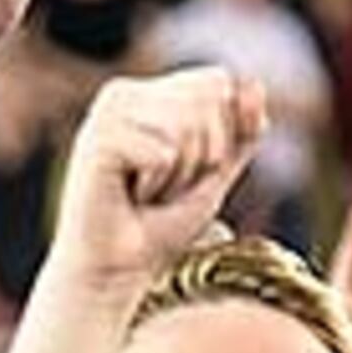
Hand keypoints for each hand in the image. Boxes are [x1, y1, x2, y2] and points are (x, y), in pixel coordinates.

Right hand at [53, 69, 266, 289]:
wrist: (117, 270)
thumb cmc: (160, 224)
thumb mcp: (216, 172)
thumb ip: (241, 129)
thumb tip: (254, 84)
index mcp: (148, 92)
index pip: (215, 82)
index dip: (220, 133)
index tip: (185, 170)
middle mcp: (124, 94)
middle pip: (205, 100)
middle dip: (202, 155)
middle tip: (165, 187)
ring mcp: (106, 115)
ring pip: (185, 125)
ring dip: (179, 174)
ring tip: (146, 194)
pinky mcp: (97, 141)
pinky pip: (162, 153)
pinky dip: (156, 185)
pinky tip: (127, 197)